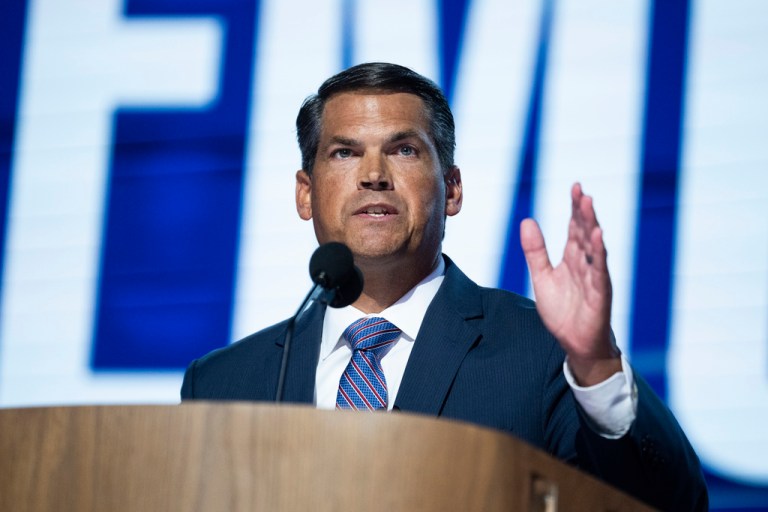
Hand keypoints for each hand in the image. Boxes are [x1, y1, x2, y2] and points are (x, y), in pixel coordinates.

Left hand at [520, 183, 620, 385]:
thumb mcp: (542, 277)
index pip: (575, 227)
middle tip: (580, 191)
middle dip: (583, 211)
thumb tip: (526, 221)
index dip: (575, 208)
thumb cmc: (563, 311)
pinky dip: (598, 252)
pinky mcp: (600, 292)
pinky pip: (599, 269)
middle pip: (585, 232)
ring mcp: (594, 277)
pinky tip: (598, 236)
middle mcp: (586, 263)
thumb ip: (535, 251)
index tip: (575, 187)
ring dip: (591, 225)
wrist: (575, 342)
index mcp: (572, 258)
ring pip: (593, 246)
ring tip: (588, 205)